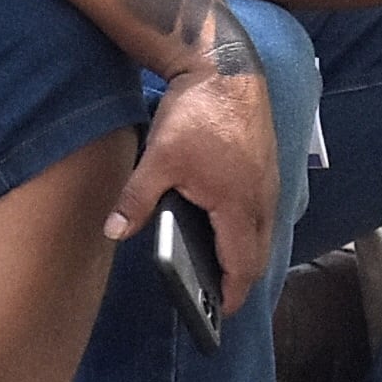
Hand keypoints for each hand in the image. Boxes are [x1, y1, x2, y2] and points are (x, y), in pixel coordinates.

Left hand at [117, 41, 280, 318]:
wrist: (226, 69)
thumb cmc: (197, 113)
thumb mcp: (159, 158)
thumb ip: (136, 199)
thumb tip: (112, 232)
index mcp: (238, 204)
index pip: (243, 264)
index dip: (232, 292)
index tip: (221, 312)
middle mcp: (261, 198)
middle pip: (259, 253)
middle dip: (242, 278)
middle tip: (219, 296)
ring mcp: (268, 180)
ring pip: (264, 231)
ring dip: (248, 252)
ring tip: (223, 267)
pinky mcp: (267, 165)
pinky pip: (264, 210)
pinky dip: (251, 228)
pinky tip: (229, 224)